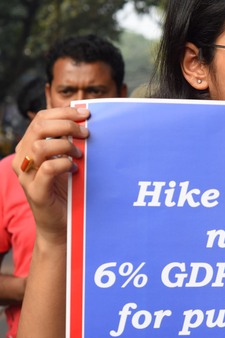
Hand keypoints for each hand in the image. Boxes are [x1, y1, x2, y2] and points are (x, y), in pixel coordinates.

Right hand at [12, 107, 89, 244]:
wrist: (59, 224)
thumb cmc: (66, 190)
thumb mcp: (68, 161)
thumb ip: (70, 143)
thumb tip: (86, 123)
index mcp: (29, 147)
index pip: (41, 119)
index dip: (63, 112)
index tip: (85, 113)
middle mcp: (24, 159)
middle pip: (39, 127)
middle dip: (66, 125)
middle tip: (86, 133)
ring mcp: (27, 175)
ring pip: (40, 146)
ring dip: (65, 146)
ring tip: (80, 154)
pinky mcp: (36, 191)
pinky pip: (47, 169)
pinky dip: (64, 164)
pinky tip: (75, 169)